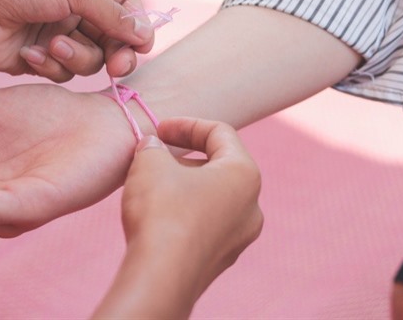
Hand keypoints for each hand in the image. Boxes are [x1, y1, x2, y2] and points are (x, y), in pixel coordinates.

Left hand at [0, 0, 153, 81]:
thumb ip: (113, 13)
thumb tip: (144, 35)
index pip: (127, 4)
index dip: (138, 26)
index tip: (143, 46)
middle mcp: (77, 5)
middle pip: (115, 38)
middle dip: (116, 53)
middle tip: (118, 67)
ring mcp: (60, 32)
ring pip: (92, 59)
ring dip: (75, 56)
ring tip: (51, 46)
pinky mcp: (44, 57)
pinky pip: (65, 71)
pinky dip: (49, 65)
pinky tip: (29, 53)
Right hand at [123, 118, 262, 290]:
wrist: (160, 276)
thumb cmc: (161, 210)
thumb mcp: (150, 162)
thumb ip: (153, 146)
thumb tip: (152, 146)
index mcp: (244, 174)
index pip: (220, 133)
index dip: (186, 125)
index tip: (159, 130)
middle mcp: (252, 206)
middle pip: (218, 166)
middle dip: (183, 156)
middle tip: (153, 156)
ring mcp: (239, 237)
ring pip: (212, 197)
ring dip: (183, 185)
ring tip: (151, 185)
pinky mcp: (221, 259)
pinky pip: (205, 223)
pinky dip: (184, 211)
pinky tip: (157, 216)